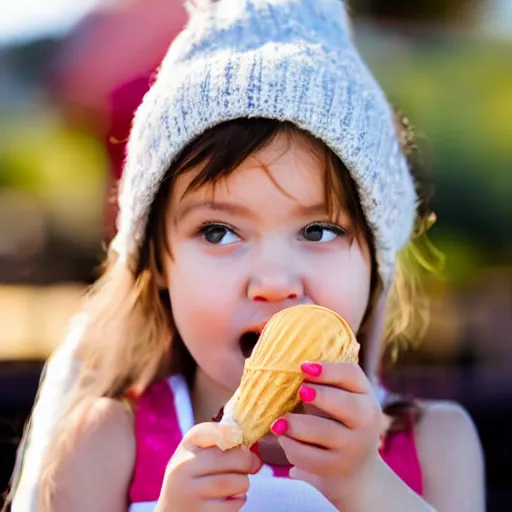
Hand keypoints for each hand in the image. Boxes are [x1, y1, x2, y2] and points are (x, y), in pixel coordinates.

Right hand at [157, 422, 261, 511]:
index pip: (214, 430)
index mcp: (187, 445)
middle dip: (247, 460)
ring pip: (235, 481)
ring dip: (243, 482)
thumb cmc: (194, 477)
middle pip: (230, 456)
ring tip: (236, 483)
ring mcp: (190, 492)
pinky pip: (234, 504)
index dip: (234, 433)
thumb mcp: (199, 454)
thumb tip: (257, 458)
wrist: (171, 510)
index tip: (240, 440)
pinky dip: (238, 500)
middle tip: (250, 465)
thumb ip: (225, 446)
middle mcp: (183, 467)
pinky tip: (228, 499)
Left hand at [271, 362, 382, 506]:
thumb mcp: (340, 400)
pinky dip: (290, 446)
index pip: (352, 375)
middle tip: (300, 391)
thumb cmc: (339, 422)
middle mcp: (365, 421)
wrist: (357, 472)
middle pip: (346, 404)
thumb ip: (321, 384)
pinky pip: (308, 456)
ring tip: (278, 421)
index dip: (328, 369)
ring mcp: (352, 447)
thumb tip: (284, 367)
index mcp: (365, 395)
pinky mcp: (335, 469)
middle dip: (321, 396)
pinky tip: (283, 438)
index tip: (303, 366)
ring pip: (323, 432)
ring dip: (295, 424)